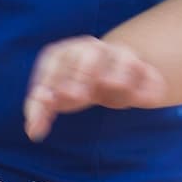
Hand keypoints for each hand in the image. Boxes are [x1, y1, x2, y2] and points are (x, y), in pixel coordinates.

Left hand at [24, 36, 167, 140]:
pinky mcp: (142, 68)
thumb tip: (34, 132)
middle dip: (82, 75)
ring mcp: (118, 55)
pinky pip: (147, 74)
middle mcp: (91, 49)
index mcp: (64, 53)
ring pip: (122, 59)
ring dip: (118, 75)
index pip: (54, 60)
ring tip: (112, 91)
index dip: (51, 79)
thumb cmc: (76, 88)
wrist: (110, 78)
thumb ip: (41, 111)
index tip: (49, 100)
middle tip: (77, 97)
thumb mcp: (56, 98)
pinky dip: (146, 88)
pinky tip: (142, 100)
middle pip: (87, 55)